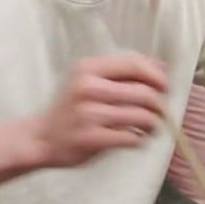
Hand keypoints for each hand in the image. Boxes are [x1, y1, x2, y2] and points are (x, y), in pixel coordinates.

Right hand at [28, 53, 167, 167]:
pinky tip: (135, 139)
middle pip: (143, 92)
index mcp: (88, 68)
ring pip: (141, 116)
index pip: (134, 63)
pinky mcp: (91, 138)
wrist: (40, 137)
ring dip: (153, 124)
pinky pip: (131, 138)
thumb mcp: (88, 80)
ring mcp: (89, 114)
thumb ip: (121, 72)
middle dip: (159, 104)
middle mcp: (88, 88)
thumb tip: (161, 67)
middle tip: (158, 112)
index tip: (164, 86)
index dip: (156, 75)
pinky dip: (139, 140)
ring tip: (149, 127)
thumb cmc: (69, 107)